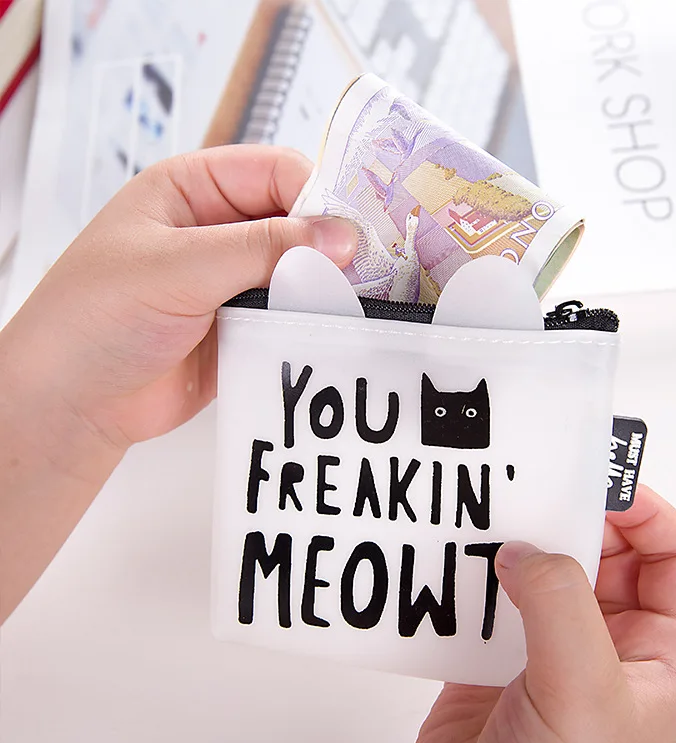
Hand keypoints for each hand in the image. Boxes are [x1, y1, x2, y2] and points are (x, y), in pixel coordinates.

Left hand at [1, 145, 356, 448]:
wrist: (74, 404)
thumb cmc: (96, 318)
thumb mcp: (178, 267)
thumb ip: (262, 249)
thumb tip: (341, 236)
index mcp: (194, 190)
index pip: (276, 172)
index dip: (317, 196)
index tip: (351, 233)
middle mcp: (219, 230)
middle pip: (297, 221)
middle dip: (330, 244)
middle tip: (368, 272)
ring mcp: (234, 281)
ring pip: (301, 272)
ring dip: (325, 287)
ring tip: (357, 305)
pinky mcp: (246, 327)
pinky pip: (293, 316)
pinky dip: (313, 323)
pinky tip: (333, 332)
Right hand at [406, 485, 675, 742]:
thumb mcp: (582, 691)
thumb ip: (560, 604)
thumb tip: (527, 547)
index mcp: (657, 653)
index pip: (672, 556)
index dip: (644, 511)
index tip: (597, 483)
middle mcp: (607, 645)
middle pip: (603, 551)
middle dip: (573, 516)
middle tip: (535, 487)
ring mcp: (549, 649)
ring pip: (544, 568)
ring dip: (518, 541)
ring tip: (492, 519)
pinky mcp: (497, 657)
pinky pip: (490, 594)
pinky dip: (473, 573)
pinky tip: (456, 564)